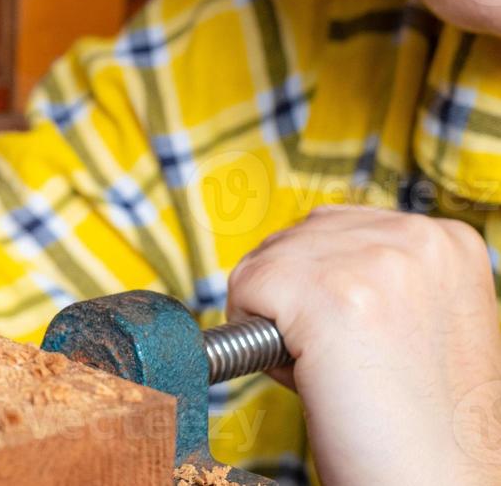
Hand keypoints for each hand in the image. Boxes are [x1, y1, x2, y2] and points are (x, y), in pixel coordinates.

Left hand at [227, 206, 500, 485]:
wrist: (435, 484)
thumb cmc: (418, 422)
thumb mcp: (417, 318)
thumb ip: (372, 271)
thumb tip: (297, 249)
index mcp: (445, 240)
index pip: (332, 227)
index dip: (321, 288)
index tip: (355, 338)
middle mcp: (416, 237)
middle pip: (292, 239)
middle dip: (295, 303)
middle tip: (345, 363)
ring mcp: (372, 260)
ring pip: (264, 264)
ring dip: (277, 323)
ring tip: (336, 372)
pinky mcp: (327, 293)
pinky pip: (243, 292)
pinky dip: (255, 341)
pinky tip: (312, 375)